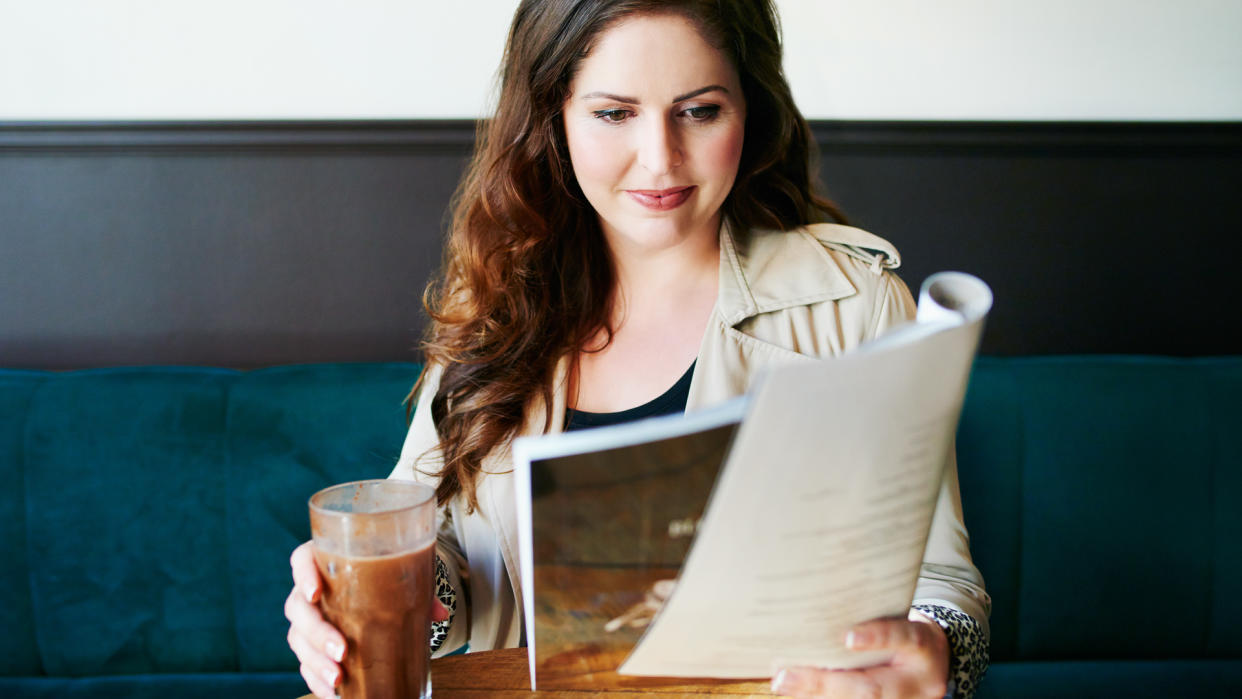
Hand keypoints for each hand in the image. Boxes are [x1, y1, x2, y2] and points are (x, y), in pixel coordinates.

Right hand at [285, 541, 450, 698]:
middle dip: (317, 632)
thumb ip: (417, 590)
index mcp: (326, 562)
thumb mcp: (398, 577)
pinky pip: (305, 664)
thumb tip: (440, 613)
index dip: (303, 574)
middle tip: (341, 650)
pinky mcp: (309, 646)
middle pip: (298, 607)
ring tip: (338, 678)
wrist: (376, 593)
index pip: (303, 559)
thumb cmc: (381, 579)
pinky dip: (317, 680)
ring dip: (316, 661)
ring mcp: (306, 620)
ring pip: (298, 639)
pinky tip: (334, 693)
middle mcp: (309, 590)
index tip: (315, 593)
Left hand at [771, 611, 948, 698]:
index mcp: (922, 646)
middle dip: (823, 683)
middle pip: (870, 687)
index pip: (902, 638)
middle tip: (784, 676)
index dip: (877, 638)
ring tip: (783, 684)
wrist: (933, 662)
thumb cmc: (904, 631)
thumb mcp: (899, 617)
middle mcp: (917, 681)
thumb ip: (870, 615)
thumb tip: (817, 604)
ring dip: (814, 695)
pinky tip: (797, 692)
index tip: (848, 637)